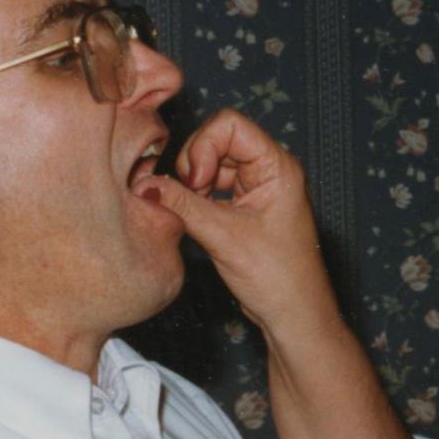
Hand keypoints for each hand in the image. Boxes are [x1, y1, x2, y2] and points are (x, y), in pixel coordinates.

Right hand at [135, 108, 335, 332]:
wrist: (293, 314)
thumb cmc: (277, 277)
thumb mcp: (223, 237)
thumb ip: (182, 206)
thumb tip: (145, 185)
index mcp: (278, 166)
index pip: (229, 124)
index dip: (203, 147)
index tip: (196, 183)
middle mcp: (270, 170)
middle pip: (217, 139)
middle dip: (194, 165)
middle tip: (188, 198)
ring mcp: (258, 187)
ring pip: (211, 163)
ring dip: (193, 184)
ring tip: (191, 213)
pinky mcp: (246, 205)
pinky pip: (213, 186)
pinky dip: (197, 198)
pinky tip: (193, 219)